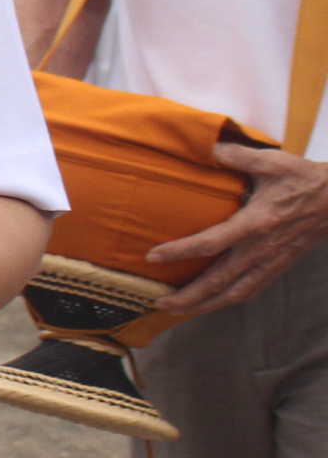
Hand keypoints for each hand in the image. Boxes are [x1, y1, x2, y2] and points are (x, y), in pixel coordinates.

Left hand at [152, 143, 327, 313]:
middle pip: (219, 281)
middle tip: (159, 302)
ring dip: (205, 305)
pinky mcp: (279, 267)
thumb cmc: (304, 179)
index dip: (180, 251)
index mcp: (256, 223)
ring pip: (234, 293)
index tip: (152, 257)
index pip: (210, 243)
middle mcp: (261, 249)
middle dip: (188, 296)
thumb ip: (237, 156)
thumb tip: (207, 147)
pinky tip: (212, 303)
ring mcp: (271, 262)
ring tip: (178, 310)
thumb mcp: (271, 161)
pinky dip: (228, 300)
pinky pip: (251, 290)